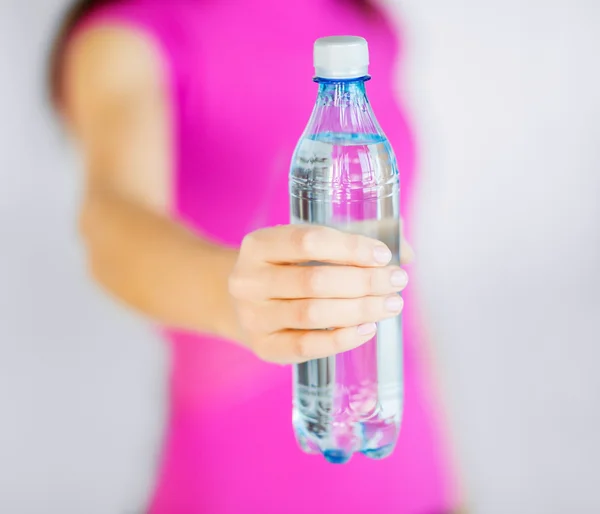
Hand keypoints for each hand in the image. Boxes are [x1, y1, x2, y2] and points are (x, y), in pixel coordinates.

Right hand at [228, 224, 408, 363]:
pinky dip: (342, 339)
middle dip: (364, 282)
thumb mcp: (306, 247)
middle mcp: (248, 280)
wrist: (244, 304)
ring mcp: (253, 317)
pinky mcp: (264, 347)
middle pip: (314, 280)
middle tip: (396, 282)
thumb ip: (353, 242)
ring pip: (313, 314)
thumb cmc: (287, 270)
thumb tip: (407, 252)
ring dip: (360, 309)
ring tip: (391, 305)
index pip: (308, 240)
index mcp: (258, 244)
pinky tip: (368, 329)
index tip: (383, 256)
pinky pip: (306, 346)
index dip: (351, 248)